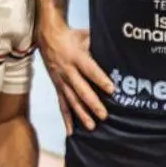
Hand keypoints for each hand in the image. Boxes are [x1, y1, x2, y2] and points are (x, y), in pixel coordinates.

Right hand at [37, 15, 113, 135]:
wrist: (47, 37)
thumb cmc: (71, 36)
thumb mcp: (85, 35)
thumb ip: (99, 44)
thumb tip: (118, 47)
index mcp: (76, 56)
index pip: (90, 70)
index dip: (100, 80)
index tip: (112, 90)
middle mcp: (68, 71)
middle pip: (81, 90)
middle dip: (92, 104)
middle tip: (104, 115)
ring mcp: (61, 81)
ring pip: (72, 100)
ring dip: (81, 114)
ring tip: (91, 127)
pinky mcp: (57, 87)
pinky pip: (62, 104)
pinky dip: (66, 118)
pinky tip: (71, 131)